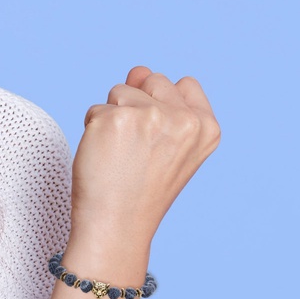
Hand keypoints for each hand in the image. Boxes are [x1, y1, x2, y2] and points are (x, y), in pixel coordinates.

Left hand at [70, 66, 220, 247]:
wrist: (117, 227)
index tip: (157, 141)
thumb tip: (139, 71)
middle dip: (136, 107)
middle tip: (136, 152)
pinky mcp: (115, 119)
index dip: (163, 105)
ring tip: (120, 156)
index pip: (184, 84)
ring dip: (113, 119)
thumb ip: (166, 106)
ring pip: (120, 92)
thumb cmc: (141, 192)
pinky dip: (93, 130)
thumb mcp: (173, 150)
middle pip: (151, 80)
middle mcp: (183, 120)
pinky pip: (96, 109)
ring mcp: (149, 116)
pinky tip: (104, 158)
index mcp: (206, 128)